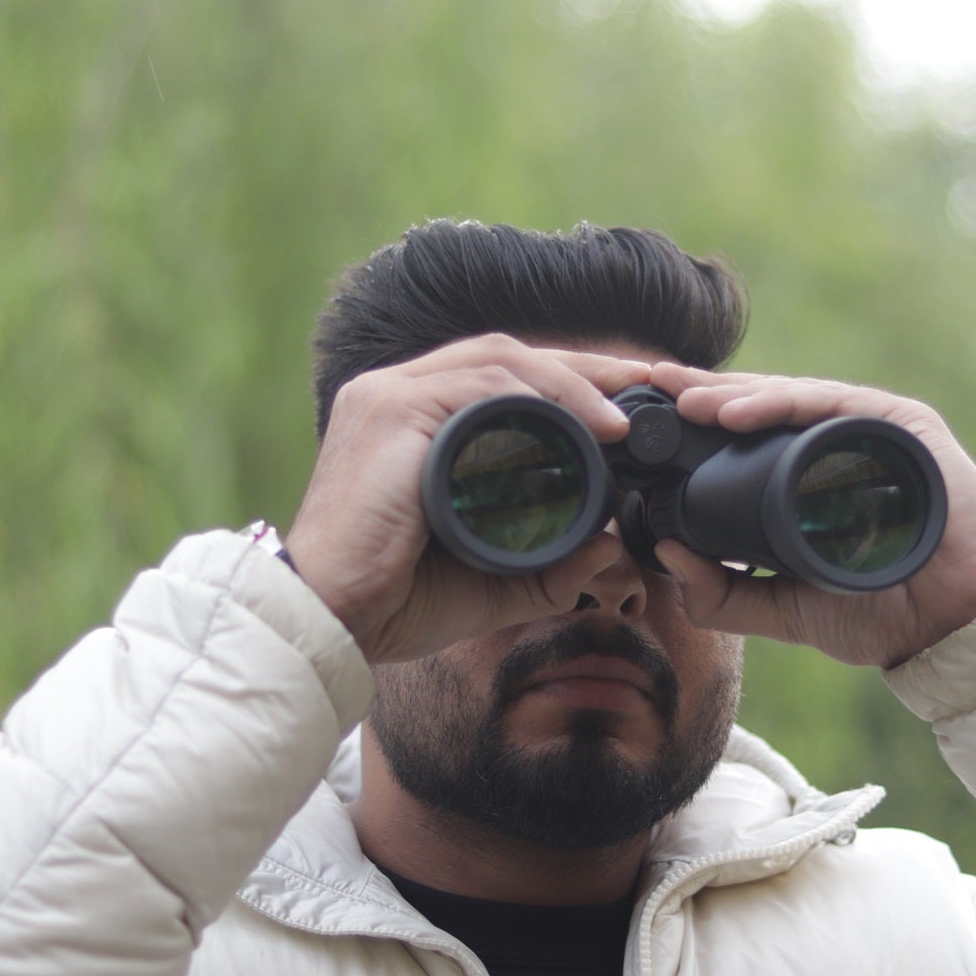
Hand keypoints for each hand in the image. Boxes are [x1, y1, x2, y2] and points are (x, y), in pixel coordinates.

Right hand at [283, 336, 650, 665]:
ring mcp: (389, 395)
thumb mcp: (489, 581)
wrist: (331, 620)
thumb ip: (547, 566)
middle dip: (583, 367)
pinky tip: (588, 425)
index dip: (568, 382)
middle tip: (644, 383)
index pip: (499, 378)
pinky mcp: (392, 410)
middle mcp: (395, 393)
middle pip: (505, 355)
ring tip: (623, 418)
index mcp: (411, 421)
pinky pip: (484, 385)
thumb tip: (607, 547)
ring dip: (573, 382)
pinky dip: (544, 398)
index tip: (627, 404)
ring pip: (501, 361)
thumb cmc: (394, 600)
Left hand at [643, 363, 975, 670]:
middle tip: (643, 386)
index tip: (640, 425)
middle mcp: (836, 447)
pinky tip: (733, 413)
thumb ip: (725, 592)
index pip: (743, 442)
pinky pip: (830, 403)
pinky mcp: (900, 424)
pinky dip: (779, 405)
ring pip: (788, 399)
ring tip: (681, 400)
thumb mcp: (783, 609)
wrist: (956, 625)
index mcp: (809, 480)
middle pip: (759, 410)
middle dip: (699, 397)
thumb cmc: (881, 612)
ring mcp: (868, 432)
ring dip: (729, 396)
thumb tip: (664, 552)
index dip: (693, 429)